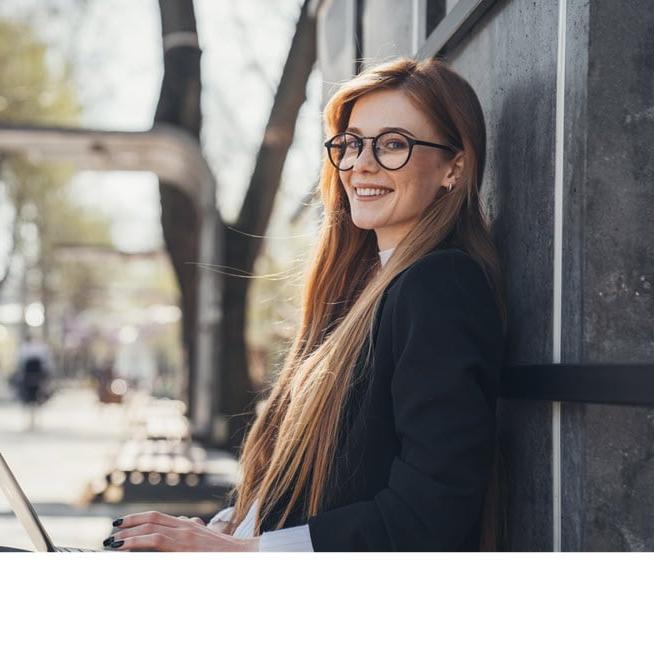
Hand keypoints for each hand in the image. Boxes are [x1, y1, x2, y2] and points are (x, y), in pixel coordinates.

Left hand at [104, 511, 260, 551]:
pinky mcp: (184, 545)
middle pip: (152, 518)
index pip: (158, 516)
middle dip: (129, 524)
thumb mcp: (206, 540)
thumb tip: (188, 525)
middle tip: (111, 531)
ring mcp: (185, 534)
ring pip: (150, 528)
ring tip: (113, 541)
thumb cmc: (226, 552)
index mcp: (188, 525)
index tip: (122, 523)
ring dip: (128, 534)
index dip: (138, 518)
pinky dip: (138, 542)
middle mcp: (185, 526)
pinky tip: (126, 547)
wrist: (243, 554)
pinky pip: (156, 540)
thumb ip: (194, 532)